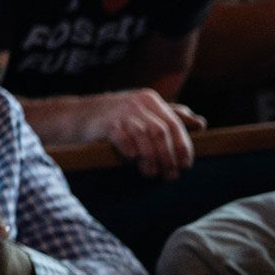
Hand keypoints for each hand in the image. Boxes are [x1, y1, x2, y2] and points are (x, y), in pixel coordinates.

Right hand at [78, 89, 206, 180]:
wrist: (73, 116)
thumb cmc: (113, 117)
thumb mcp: (142, 110)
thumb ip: (170, 115)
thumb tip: (200, 122)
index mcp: (150, 99)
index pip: (174, 124)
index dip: (183, 146)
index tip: (186, 165)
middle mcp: (138, 102)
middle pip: (162, 132)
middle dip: (169, 156)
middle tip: (170, 175)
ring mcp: (121, 111)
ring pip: (145, 137)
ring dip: (152, 159)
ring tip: (151, 173)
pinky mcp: (105, 123)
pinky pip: (123, 139)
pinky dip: (130, 152)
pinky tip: (132, 161)